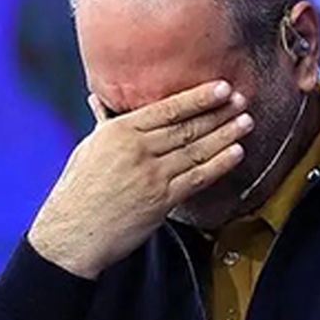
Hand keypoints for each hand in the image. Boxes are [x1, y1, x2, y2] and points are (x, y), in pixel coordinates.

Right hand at [28, 80, 251, 278]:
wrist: (73, 233)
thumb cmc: (78, 190)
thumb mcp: (88, 148)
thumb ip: (103, 124)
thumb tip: (99, 100)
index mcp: (119, 132)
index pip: (167, 109)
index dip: (197, 97)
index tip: (221, 86)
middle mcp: (138, 150)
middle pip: (187, 127)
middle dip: (218, 112)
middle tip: (241, 100)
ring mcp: (152, 175)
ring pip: (196, 150)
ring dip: (225, 135)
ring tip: (246, 122)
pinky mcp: (161, 200)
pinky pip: (197, 178)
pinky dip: (219, 164)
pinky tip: (236, 153)